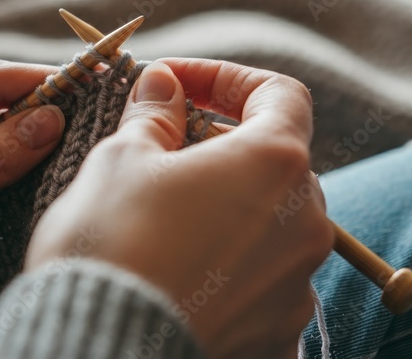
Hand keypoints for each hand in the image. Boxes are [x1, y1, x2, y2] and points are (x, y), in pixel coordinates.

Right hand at [25, 59, 333, 358]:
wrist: (104, 354)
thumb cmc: (113, 246)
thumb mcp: (121, 159)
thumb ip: (155, 114)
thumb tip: (164, 86)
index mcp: (277, 163)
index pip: (280, 94)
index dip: (228, 80)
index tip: (177, 85)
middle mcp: (307, 222)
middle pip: (278, 162)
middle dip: (224, 147)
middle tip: (163, 151)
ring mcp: (298, 282)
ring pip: (273, 224)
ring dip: (230, 209)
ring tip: (167, 219)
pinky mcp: (282, 332)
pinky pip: (264, 283)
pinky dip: (232, 268)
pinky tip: (183, 271)